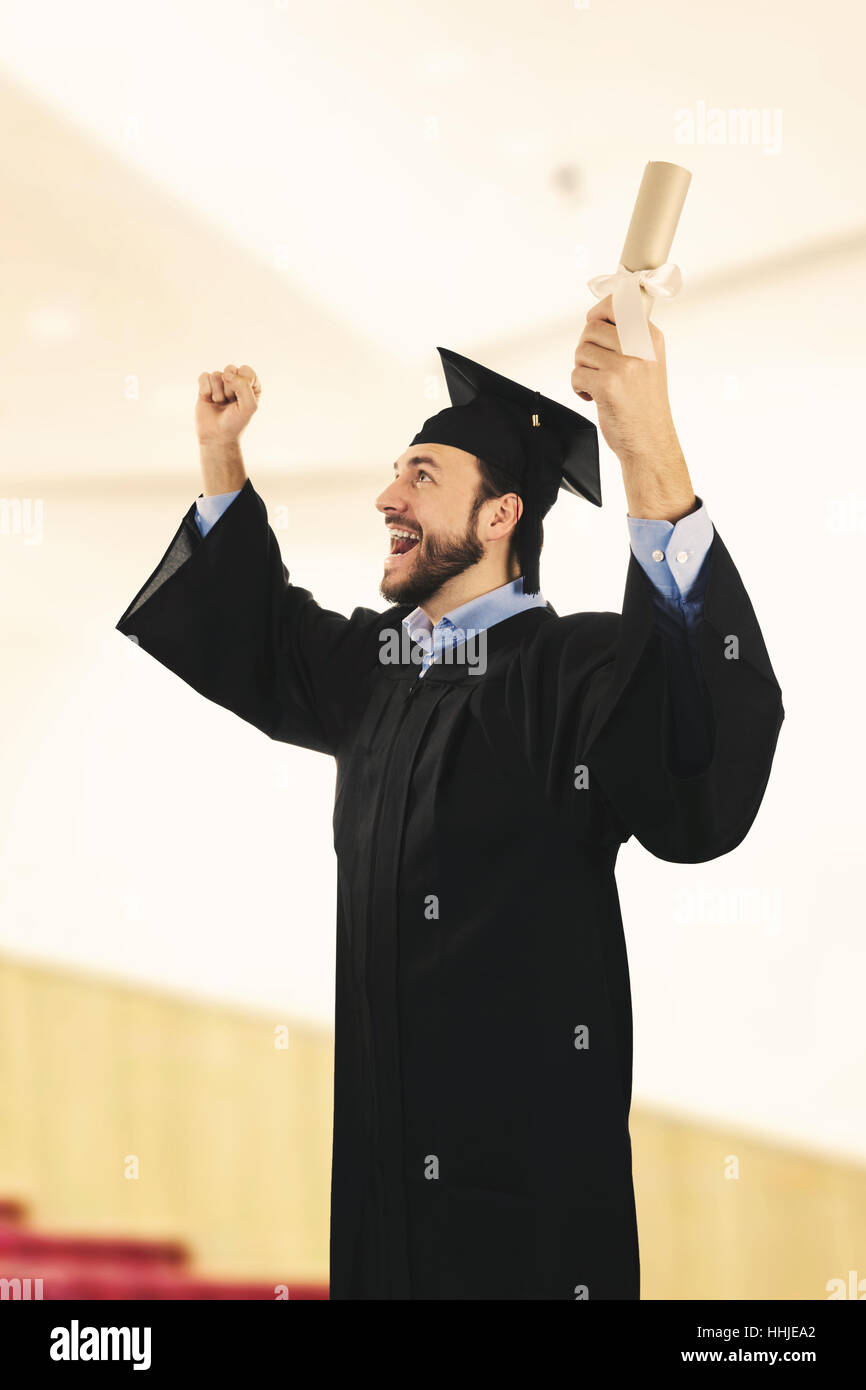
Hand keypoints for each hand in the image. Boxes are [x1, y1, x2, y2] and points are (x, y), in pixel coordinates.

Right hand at [196, 364, 260, 444]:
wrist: (217, 436)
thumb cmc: (235, 422)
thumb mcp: (249, 406)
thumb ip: (244, 386)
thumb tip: (226, 374)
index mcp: (250, 385)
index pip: (246, 371)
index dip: (242, 384)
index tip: (240, 399)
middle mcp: (235, 381)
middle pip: (230, 369)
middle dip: (229, 389)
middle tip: (229, 403)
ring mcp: (220, 383)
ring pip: (216, 374)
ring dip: (217, 393)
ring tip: (220, 404)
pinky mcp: (206, 386)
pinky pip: (204, 376)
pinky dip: (205, 390)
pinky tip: (208, 400)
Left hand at [571, 295, 693, 520]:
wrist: (650, 442)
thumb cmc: (644, 405)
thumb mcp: (649, 363)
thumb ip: (630, 338)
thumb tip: (598, 316)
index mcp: (652, 337)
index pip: (619, 304)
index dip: (598, 312)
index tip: (593, 322)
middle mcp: (640, 347)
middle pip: (592, 327)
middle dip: (585, 346)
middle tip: (593, 365)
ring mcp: (624, 366)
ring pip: (582, 351)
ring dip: (582, 368)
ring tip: (595, 383)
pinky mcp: (607, 385)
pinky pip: (576, 373)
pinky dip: (578, 386)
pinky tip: (592, 396)